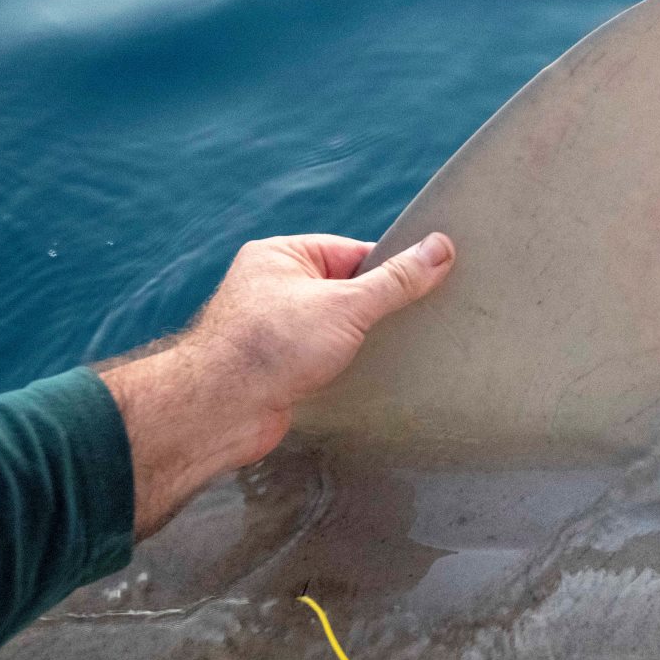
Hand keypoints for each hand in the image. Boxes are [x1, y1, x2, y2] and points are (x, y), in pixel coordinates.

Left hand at [101, 232, 455, 537]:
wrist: (220, 410)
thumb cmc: (270, 347)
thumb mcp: (346, 305)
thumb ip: (396, 281)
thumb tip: (439, 248)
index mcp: (282, 256)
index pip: (354, 253)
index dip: (390, 270)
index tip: (428, 285)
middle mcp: (273, 286)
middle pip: (348, 289)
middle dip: (378, 308)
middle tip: (414, 323)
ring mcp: (274, 326)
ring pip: (337, 326)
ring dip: (362, 340)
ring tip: (392, 351)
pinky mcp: (278, 364)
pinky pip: (324, 355)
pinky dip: (345, 363)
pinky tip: (365, 374)